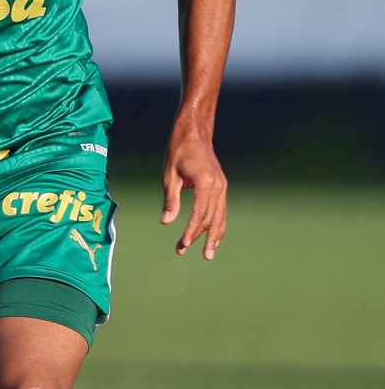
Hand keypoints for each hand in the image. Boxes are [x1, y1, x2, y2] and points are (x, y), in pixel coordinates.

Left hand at [161, 129, 227, 259]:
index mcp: (205, 182)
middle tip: (183, 251)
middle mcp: (218, 186)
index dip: (191, 231)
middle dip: (198, 237)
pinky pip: (222, 210)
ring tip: (208, 254)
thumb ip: (171, 200)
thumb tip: (166, 222)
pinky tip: (215, 238)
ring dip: (213, 236)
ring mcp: (222, 187)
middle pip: (210, 218)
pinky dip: (218, 225)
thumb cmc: (178, 152)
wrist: (195, 134)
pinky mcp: (222, 187)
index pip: (199, 214)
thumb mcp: (170, 176)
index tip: (182, 244)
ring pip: (220, 217)